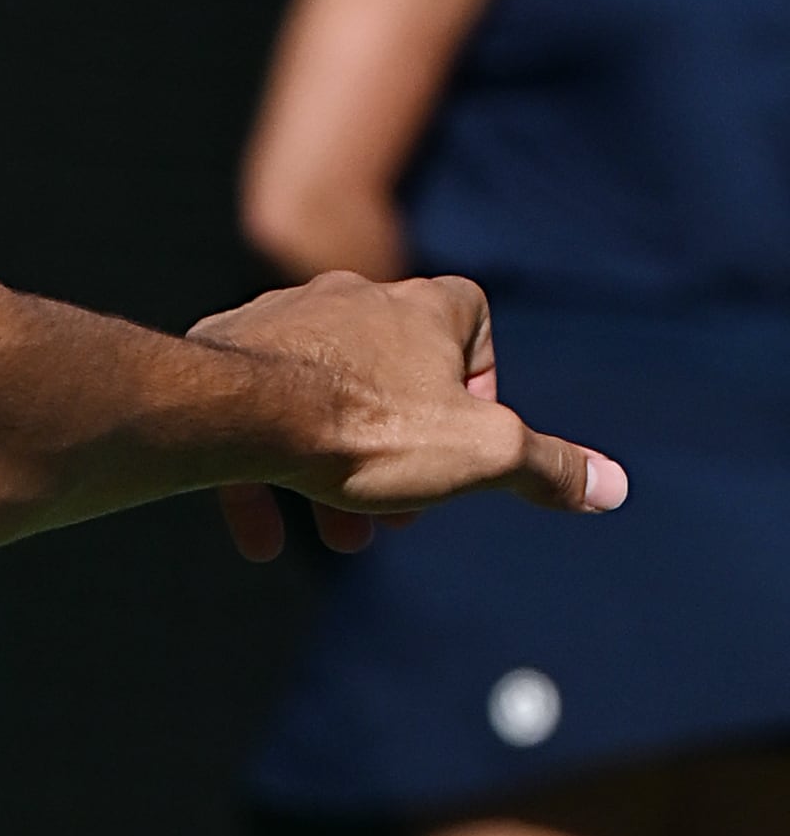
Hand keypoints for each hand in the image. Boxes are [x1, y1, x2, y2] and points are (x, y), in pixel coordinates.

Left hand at [192, 272, 626, 561]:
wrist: (235, 410)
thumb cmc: (366, 425)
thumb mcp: (481, 456)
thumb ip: (546, 467)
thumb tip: (613, 487)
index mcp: (423, 305)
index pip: (474, 324)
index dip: (480, 386)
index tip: (466, 441)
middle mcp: (351, 298)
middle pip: (395, 379)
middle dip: (402, 452)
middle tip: (399, 511)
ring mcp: (282, 321)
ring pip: (322, 404)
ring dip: (335, 475)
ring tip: (339, 535)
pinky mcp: (222, 353)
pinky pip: (251, 417)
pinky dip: (262, 477)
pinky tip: (263, 537)